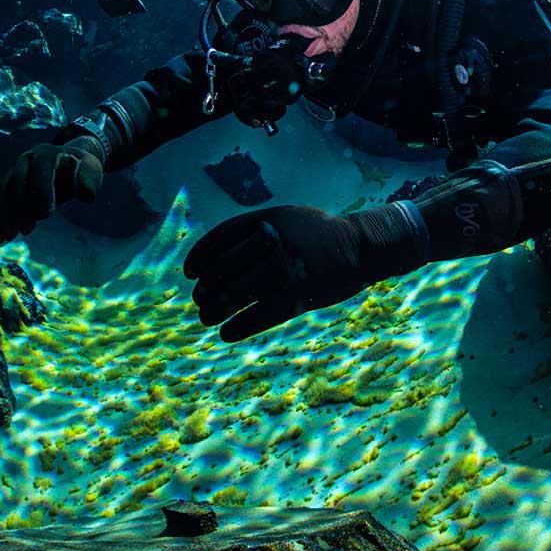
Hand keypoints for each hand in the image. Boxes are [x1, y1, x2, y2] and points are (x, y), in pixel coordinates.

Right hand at [0, 137, 103, 242]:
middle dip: (20, 207)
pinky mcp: (9, 182)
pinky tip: (1, 236)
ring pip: (4, 190)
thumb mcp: (91, 170)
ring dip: (4, 214)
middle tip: (27, 230)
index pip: (40, 170)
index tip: (45, 215)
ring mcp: (16, 169)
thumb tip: (86, 194)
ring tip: (10, 237)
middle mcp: (28, 158)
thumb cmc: (80, 169)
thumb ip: (89, 180)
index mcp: (48, 153)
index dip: (41, 192)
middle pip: (17, 181)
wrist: (68, 162)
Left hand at [183, 205, 371, 341]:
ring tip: (207, 318)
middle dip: (205, 288)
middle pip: (223, 269)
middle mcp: (272, 243)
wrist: (360, 246)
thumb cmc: (318, 234)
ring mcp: (285, 270)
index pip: (219, 239)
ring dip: (215, 309)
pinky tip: (227, 333)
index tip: (190, 273)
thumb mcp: (286, 217)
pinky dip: (238, 327)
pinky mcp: (298, 296)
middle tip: (199, 300)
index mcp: (266, 221)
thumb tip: (214, 256)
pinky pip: (259, 316)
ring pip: (236, 294)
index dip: (199, 258)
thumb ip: (254, 230)